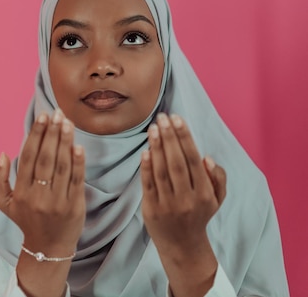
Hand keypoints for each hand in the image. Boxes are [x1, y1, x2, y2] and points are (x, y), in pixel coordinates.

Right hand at [0, 109, 85, 257]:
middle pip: (45, 158)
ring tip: (67, 122)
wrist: (48, 248)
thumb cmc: (27, 220)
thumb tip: (2, 154)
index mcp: (21, 192)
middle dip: (51, 133)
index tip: (41, 117)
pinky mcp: (74, 205)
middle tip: (56, 113)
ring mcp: (57, 201)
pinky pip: (76, 180)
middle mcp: (38, 195)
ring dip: (64, 142)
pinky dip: (78, 162)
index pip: (28, 157)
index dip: (35, 135)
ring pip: (61, 166)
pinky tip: (78, 146)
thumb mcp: (5, 203)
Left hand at [140, 113, 226, 296]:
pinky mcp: (151, 209)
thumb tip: (207, 158)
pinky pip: (148, 184)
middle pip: (177, 162)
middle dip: (170, 137)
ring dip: (157, 147)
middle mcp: (187, 198)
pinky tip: (145, 151)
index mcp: (205, 193)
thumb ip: (218, 178)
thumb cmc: (199, 214)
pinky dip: (146, 167)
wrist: (182, 245)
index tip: (178, 119)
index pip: (193, 159)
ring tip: (153, 128)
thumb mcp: (217, 199)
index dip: (185, 137)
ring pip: (162, 171)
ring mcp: (168, 204)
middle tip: (162, 117)